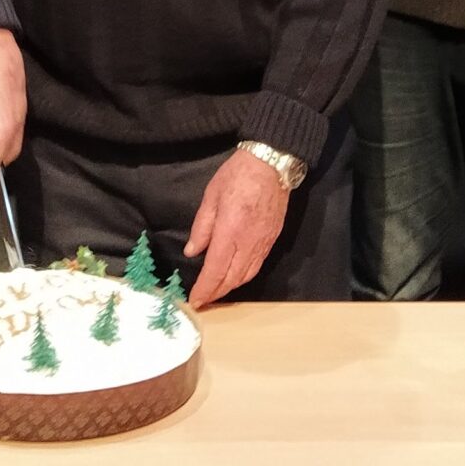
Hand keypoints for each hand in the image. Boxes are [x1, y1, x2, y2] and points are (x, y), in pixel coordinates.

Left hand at [183, 149, 288, 308]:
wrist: (271, 164)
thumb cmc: (237, 175)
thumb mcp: (210, 196)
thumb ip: (201, 227)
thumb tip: (192, 251)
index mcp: (230, 231)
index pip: (215, 270)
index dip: (205, 289)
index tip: (195, 300)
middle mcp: (248, 243)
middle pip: (232, 279)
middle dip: (216, 293)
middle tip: (203, 300)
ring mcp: (263, 243)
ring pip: (247, 276)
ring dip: (231, 288)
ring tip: (217, 291)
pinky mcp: (272, 239)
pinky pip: (258, 265)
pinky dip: (244, 276)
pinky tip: (236, 275)